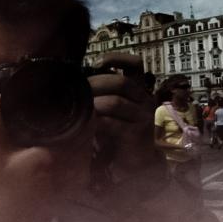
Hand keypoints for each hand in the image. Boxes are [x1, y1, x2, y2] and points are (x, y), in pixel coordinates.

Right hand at [0, 94, 91, 221]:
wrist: (16, 215)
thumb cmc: (6, 182)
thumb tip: (0, 98)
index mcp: (53, 155)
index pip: (81, 125)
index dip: (82, 109)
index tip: (76, 98)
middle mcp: (71, 165)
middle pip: (89, 133)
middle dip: (84, 118)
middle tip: (76, 106)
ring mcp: (79, 176)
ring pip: (90, 145)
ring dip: (85, 132)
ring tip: (76, 119)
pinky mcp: (81, 183)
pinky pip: (88, 158)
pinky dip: (84, 148)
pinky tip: (75, 140)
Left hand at [88, 52, 158, 172]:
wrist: (136, 162)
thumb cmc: (119, 133)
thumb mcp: (114, 110)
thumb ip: (103, 94)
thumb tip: (77, 81)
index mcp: (139, 89)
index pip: (135, 64)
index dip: (116, 59)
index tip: (96, 64)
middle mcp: (144, 99)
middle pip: (121, 82)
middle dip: (96, 84)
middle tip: (79, 91)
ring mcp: (142, 117)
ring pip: (115, 102)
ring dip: (94, 104)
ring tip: (80, 109)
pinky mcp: (136, 134)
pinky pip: (113, 124)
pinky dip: (97, 122)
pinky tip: (87, 125)